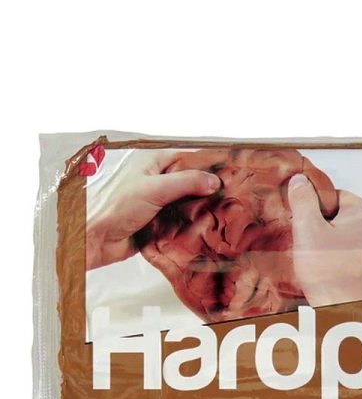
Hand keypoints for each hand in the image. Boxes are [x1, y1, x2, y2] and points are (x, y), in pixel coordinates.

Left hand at [86, 150, 220, 268]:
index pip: (186, 158)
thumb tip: (214, 181)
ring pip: (185, 203)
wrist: (95, 240)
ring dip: (199, 209)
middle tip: (229, 195)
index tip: (228, 173)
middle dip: (206, 190)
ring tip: (223, 213)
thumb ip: (186, 182)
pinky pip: (179, 221)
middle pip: (188, 181)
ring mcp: (156, 202)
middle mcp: (154, 180)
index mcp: (151, 163)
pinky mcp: (157, 222)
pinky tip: (205, 228)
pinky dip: (190, 225)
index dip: (205, 165)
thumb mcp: (155, 188)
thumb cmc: (115, 208)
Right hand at [287, 173, 361, 306]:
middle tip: (310, 245)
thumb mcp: (308, 231)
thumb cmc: (333, 276)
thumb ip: (303, 202)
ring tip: (319, 263)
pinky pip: (354, 257)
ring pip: (347, 238)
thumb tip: (299, 181)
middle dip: (324, 228)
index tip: (305, 221)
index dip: (316, 207)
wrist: (349, 314)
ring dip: (332, 247)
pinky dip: (342, 262)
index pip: (336, 195)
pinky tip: (330, 274)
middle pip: (342, 217)